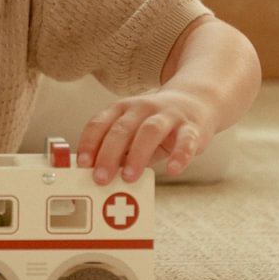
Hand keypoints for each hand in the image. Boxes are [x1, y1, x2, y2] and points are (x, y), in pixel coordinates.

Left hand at [76, 87, 215, 185]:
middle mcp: (142, 108)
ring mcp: (168, 116)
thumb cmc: (155, 126)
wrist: (196, 101)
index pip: (100, 123)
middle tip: (100, 178)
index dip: (89, 143)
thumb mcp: (133, 132)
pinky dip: (179, 155)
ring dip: (137, 154)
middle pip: (122, 128)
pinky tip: (172, 170)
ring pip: (150, 130)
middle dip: (108, 153)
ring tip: (129, 178)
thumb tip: (99, 176)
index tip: (82, 164)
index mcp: (122, 109)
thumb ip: (119, 152)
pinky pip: (186, 140)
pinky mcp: (192, 127)